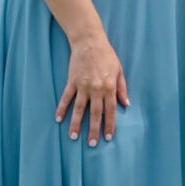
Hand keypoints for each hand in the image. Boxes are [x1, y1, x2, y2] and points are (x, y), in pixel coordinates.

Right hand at [55, 28, 127, 145]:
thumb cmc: (106, 55)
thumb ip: (122, 88)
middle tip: (92, 144)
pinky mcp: (72, 82)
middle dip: (94, 130)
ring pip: (79, 109)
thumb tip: (126, 104)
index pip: (110, 110)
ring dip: (76, 124)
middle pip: (95, 113)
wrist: (89, 41)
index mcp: (109, 87)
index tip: (108, 137)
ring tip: (73, 137)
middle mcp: (96, 89)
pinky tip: (58, 119)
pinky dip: (61, 108)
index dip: (109, 125)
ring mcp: (83, 86)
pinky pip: (66, 98)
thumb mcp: (119, 70)